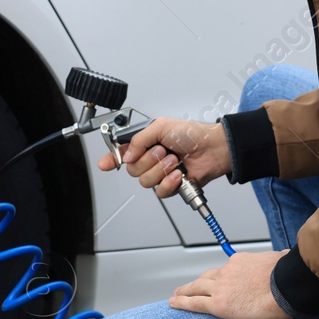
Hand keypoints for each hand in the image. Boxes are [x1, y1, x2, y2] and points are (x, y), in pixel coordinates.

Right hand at [97, 117, 230, 198]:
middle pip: (133, 170)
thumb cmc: (192, 134)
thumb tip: (127, 154)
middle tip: (163, 151)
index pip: (122, 153)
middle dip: (148, 160)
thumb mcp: (161, 127)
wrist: (213, 149)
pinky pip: (160, 191)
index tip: (105, 164)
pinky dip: (169, 182)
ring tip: (175, 160)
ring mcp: (160, 173)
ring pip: (145, 181)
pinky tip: (179, 174)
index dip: (111, 159)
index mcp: (145, 143)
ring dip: (161, 170)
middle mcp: (150, 158)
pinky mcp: (171, 185)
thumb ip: (139, 139)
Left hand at [170, 250, 291, 318]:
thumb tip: (285, 256)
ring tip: (176, 295)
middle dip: (197, 282)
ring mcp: (221, 287)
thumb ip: (278, 259)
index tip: (222, 282)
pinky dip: (182, 303)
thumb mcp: (282, 259)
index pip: (226, 269)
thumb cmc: (288, 276)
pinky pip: (195, 303)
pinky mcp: (218, 304)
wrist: (286, 288)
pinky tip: (174, 303)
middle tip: (188, 287)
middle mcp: (227, 271)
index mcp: (240, 261)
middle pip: (207, 277)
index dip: (222, 277)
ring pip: (196, 288)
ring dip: (185, 291)